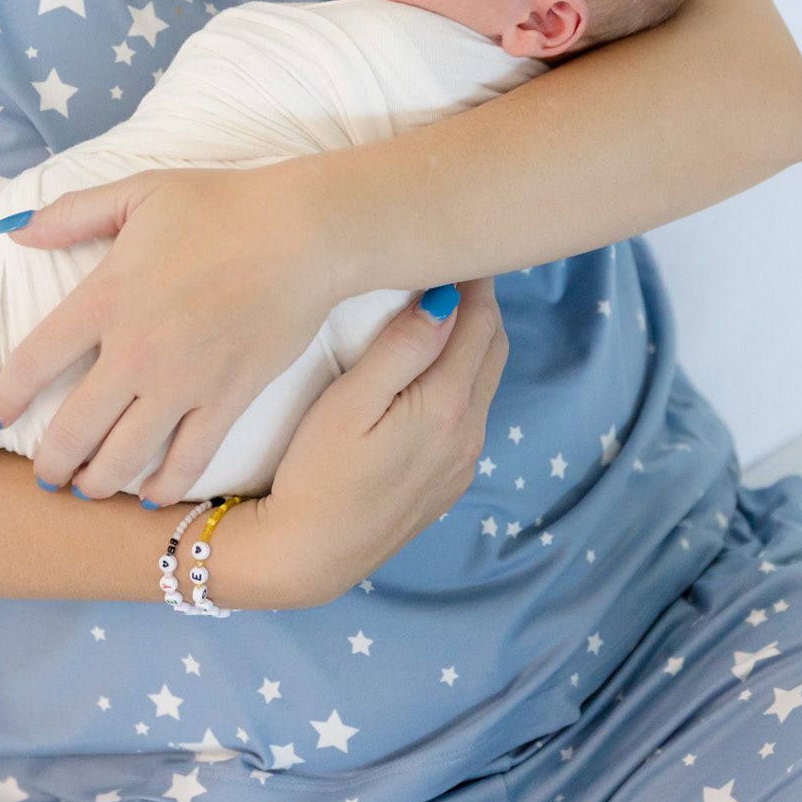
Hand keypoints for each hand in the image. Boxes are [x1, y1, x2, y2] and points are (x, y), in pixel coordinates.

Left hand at [0, 159, 346, 501]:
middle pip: (72, 429)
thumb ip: (71, 213)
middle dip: (51, 463)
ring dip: (98, 482)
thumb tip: (15, 230)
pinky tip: (152, 494)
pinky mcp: (228, 399)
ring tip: (88, 489)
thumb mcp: (139, 192)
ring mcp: (183, 382)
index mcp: (104, 298)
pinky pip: (187, 460)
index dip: (4, 398)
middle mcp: (135, 351)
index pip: (31, 363)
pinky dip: (165, 485)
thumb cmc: (221, 204)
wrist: (303, 233)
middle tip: (45, 476)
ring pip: (124, 458)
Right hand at [258, 277, 508, 607]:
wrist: (308, 557)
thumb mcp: (348, 403)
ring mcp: (462, 462)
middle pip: (494, 349)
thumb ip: (401, 349)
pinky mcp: (447, 481)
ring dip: (471, 339)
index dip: (474, 278)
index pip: (480, 323)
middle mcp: (469, 434)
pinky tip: (428, 367)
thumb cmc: (314, 473)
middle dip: (480, 303)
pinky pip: (470, 412)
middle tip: (450, 265)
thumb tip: (446, 299)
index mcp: (447, 407)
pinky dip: (461, 375)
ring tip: (439, 305)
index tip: (455, 244)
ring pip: (483, 381)